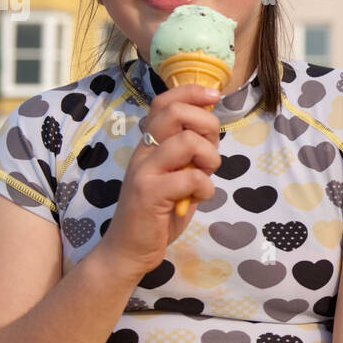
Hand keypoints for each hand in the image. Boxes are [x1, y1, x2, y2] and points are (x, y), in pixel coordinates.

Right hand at [96, 84, 222, 280]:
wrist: (129, 250)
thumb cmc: (157, 214)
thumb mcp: (176, 176)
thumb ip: (190, 153)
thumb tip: (211, 125)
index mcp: (149, 145)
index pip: (164, 102)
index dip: (191, 91)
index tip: (214, 95)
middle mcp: (143, 152)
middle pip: (175, 113)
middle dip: (207, 124)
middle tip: (211, 151)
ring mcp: (144, 171)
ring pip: (187, 142)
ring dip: (210, 158)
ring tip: (206, 176)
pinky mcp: (149, 193)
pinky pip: (191, 177)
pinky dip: (205, 187)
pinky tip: (198, 198)